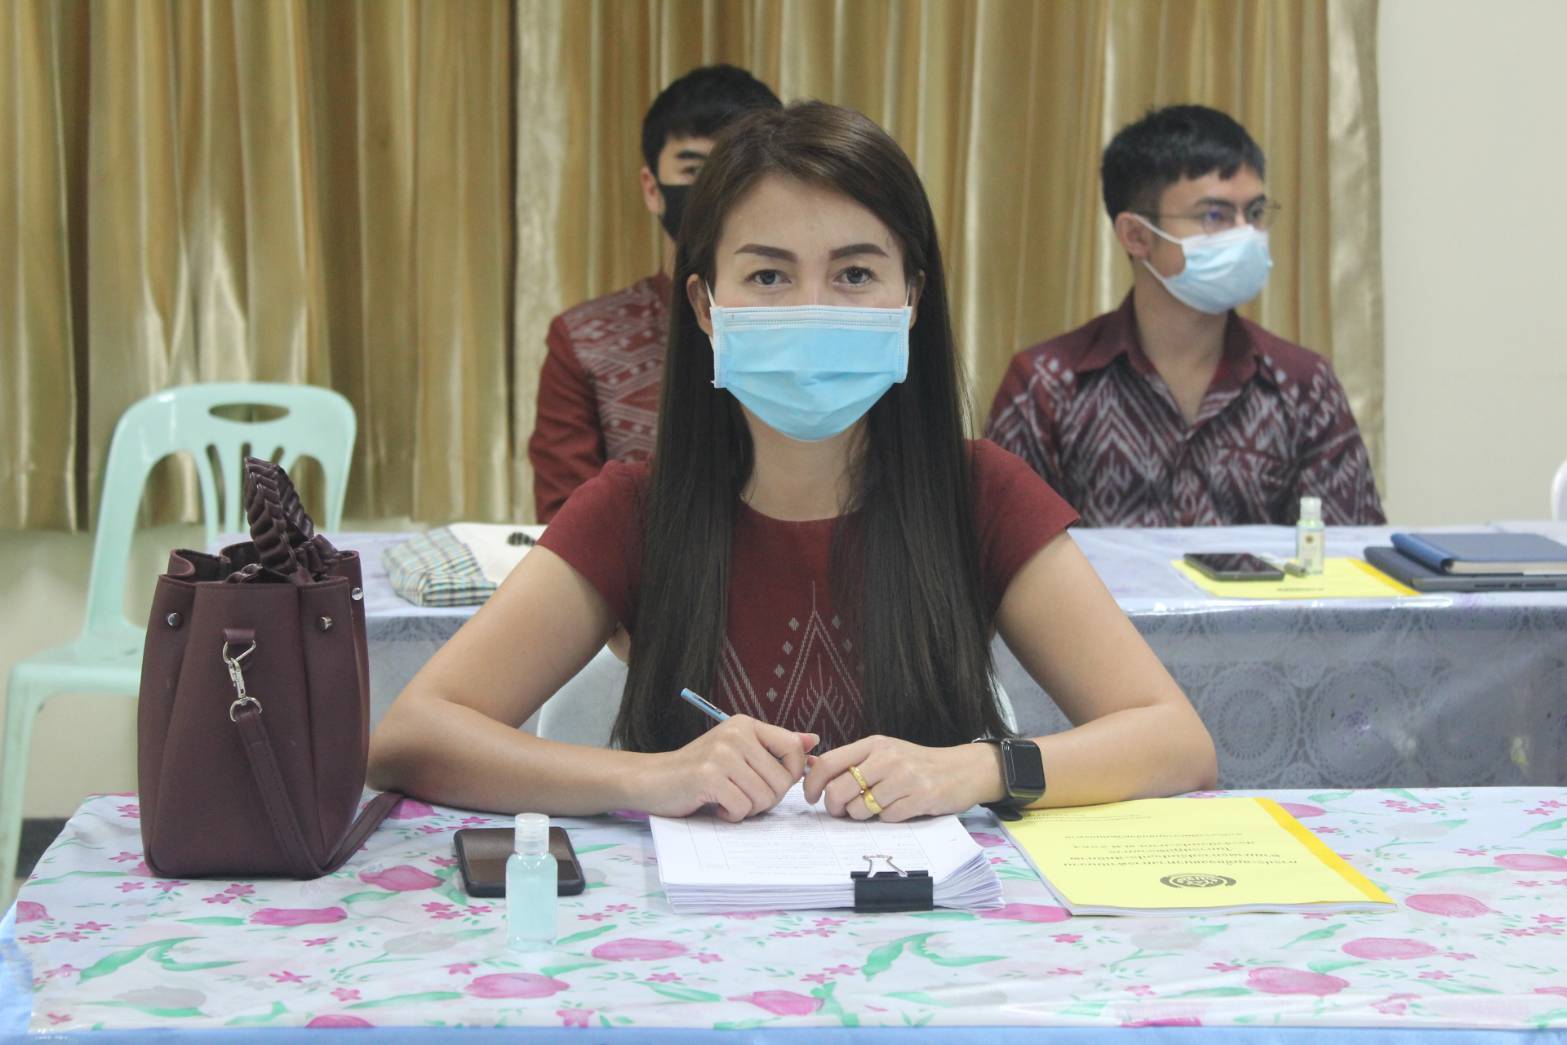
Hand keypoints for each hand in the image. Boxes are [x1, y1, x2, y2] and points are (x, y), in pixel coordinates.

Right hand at [642, 715, 816, 821]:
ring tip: (729, 800)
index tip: (773, 783)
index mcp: (746, 725)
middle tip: (743, 796)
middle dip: (767, 799)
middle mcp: (736, 734)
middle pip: (782, 780)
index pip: (793, 748)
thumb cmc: (699, 769)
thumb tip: (813, 740)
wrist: (653, 779)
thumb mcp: (737, 751)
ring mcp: (721, 754)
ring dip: (749, 809)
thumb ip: (774, 747)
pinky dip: (732, 815)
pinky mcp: (708, 777)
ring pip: (764, 797)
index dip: (792, 774)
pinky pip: (742, 808)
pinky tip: (717, 806)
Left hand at [802, 736, 1002, 822]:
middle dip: (835, 807)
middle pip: (840, 790)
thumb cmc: (916, 764)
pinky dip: (888, 819)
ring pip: (860, 809)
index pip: (829, 762)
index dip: (813, 784)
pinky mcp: (920, 798)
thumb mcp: (884, 753)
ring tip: (877, 806)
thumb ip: (851, 761)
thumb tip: (810, 768)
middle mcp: (887, 758)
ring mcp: (904, 778)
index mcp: (874, 744)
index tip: (812, 797)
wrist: (962, 770)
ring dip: (863, 815)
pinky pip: (886, 818)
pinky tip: (900, 808)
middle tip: (841, 811)